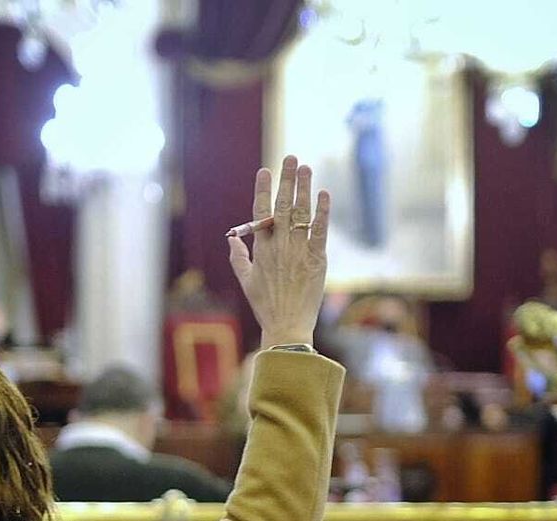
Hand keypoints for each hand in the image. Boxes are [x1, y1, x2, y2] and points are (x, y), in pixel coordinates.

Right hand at [227, 155, 329, 348]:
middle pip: (283, 206)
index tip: (264, 171)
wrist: (287, 326)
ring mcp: (299, 251)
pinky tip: (324, 195)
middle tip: (291, 158)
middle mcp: (279, 246)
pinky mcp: (317, 260)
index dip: (263, 190)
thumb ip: (238, 258)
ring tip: (306, 168)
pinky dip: (322, 212)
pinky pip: (320, 231)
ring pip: (301, 214)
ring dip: (304, 189)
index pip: (260, 212)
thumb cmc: (266, 305)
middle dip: (286, 180)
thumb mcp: (246, 281)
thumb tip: (232, 238)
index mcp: (261, 249)